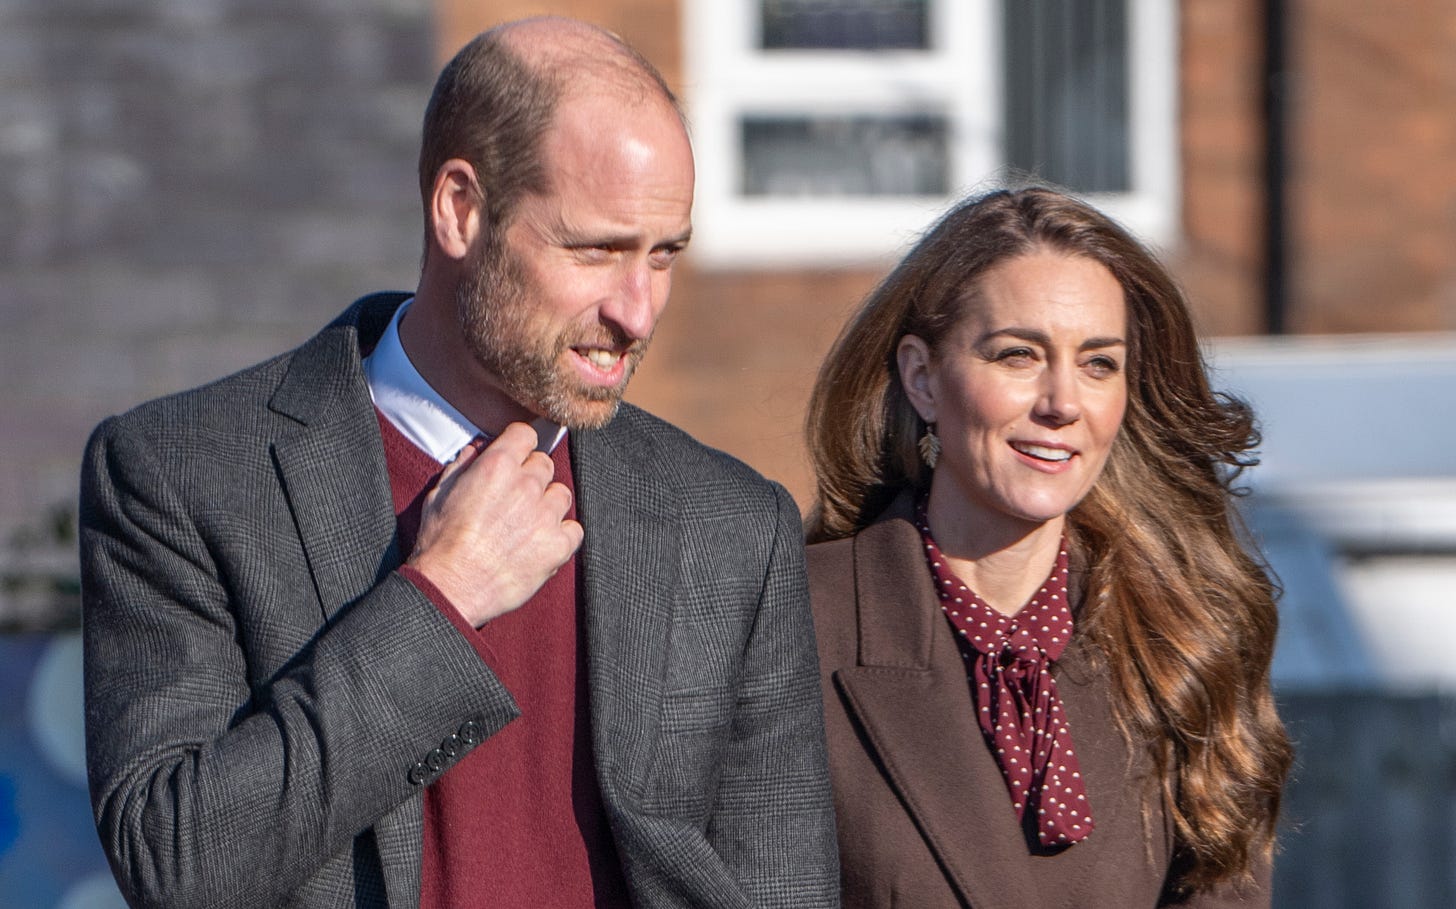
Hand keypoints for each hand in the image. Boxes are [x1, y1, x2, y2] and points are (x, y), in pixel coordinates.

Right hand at [406, 422, 582, 626]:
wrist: (450, 588)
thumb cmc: (439, 544)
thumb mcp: (439, 495)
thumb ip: (462, 467)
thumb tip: (476, 451)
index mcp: (497, 465)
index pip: (526, 434)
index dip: (520, 445)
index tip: (517, 456)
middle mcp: (526, 485)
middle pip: (544, 464)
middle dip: (531, 477)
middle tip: (515, 499)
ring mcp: (545, 515)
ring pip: (562, 495)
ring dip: (548, 505)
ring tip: (527, 524)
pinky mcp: (557, 545)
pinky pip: (574, 530)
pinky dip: (562, 535)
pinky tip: (541, 544)